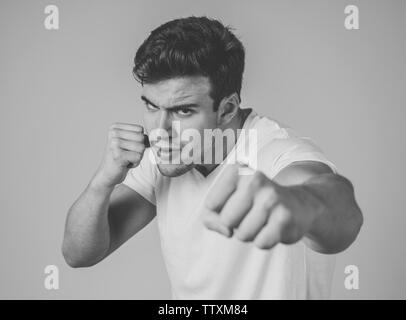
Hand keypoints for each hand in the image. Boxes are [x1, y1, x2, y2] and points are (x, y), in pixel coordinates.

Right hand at [92, 123, 148, 188]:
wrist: (108, 174)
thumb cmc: (121, 158)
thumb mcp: (130, 144)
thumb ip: (142, 138)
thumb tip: (157, 136)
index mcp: (115, 127)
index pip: (140, 129)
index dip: (138, 141)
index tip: (127, 147)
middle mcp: (114, 133)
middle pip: (141, 138)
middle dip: (139, 149)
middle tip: (127, 154)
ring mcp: (115, 144)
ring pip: (141, 148)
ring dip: (137, 156)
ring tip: (126, 159)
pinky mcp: (118, 155)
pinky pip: (138, 157)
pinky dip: (135, 163)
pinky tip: (125, 164)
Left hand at [202, 164, 324, 249]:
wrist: (298, 204)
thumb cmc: (255, 204)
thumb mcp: (227, 203)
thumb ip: (211, 217)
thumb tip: (225, 230)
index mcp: (237, 170)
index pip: (210, 204)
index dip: (218, 213)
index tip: (233, 205)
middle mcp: (254, 179)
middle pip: (225, 220)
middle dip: (235, 225)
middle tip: (250, 214)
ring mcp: (271, 197)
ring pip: (242, 234)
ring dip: (250, 234)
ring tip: (262, 220)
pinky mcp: (284, 217)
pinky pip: (260, 243)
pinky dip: (264, 241)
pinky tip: (273, 227)